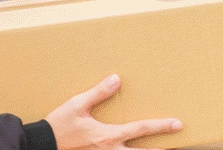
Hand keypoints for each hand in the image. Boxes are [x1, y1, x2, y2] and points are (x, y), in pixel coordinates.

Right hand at [45, 74, 181, 149]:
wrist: (44, 143)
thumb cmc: (60, 125)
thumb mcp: (77, 105)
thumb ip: (98, 93)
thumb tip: (116, 79)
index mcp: (108, 136)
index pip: (140, 129)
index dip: (161, 127)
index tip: (177, 124)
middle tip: (178, 147)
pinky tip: (129, 149)